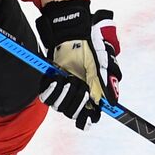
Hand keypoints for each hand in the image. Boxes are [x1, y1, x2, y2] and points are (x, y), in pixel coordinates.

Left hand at [36, 0, 121, 129]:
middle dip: (77, 101)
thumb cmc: (89, 48)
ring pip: (60, 107)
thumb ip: (103, 84)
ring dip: (65, 94)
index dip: (88, 120)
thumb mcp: (100, 64)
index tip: (88, 120)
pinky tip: (57, 78)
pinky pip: (47, 98)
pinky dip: (52, 89)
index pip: (90, 115)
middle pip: (74, 113)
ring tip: (69, 78)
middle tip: (81, 85)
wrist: (71, 34)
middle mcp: (76, 94)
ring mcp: (63, 90)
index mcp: (91, 93)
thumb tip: (108, 103)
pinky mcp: (50, 84)